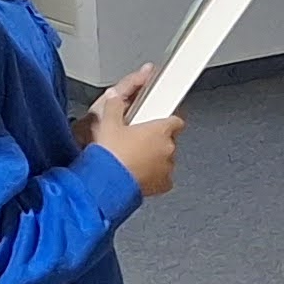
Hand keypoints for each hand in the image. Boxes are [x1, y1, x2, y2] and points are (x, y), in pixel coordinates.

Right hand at [87, 67, 177, 196]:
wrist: (107, 183)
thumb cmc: (111, 155)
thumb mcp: (108, 124)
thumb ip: (114, 107)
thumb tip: (114, 98)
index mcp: (159, 130)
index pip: (175, 120)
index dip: (168, 120)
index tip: (162, 121)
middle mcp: (167, 148)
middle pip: (169, 141)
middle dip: (156, 141)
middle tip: (138, 142)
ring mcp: (166, 167)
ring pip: (165, 160)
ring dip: (155, 159)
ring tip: (135, 160)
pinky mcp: (161, 185)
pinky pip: (162, 179)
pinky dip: (154, 177)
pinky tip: (139, 175)